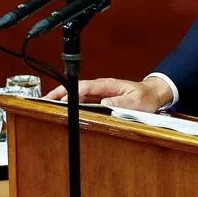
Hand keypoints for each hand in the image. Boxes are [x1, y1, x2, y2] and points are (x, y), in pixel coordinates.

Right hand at [43, 76, 172, 111]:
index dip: (70, 91)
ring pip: (79, 96)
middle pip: (77, 90)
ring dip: (65, 100)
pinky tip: (66, 111)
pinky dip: (74, 105)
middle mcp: (102, 88)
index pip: (85, 87)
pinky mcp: (102, 100)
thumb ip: (120, 103)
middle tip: (45, 100)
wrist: (153, 95)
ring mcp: (101, 94)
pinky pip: (85, 102)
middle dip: (60, 94)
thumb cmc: (145, 97)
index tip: (59, 97)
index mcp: (108, 85)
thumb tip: (104, 104)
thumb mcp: (135, 101)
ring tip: (49, 106)